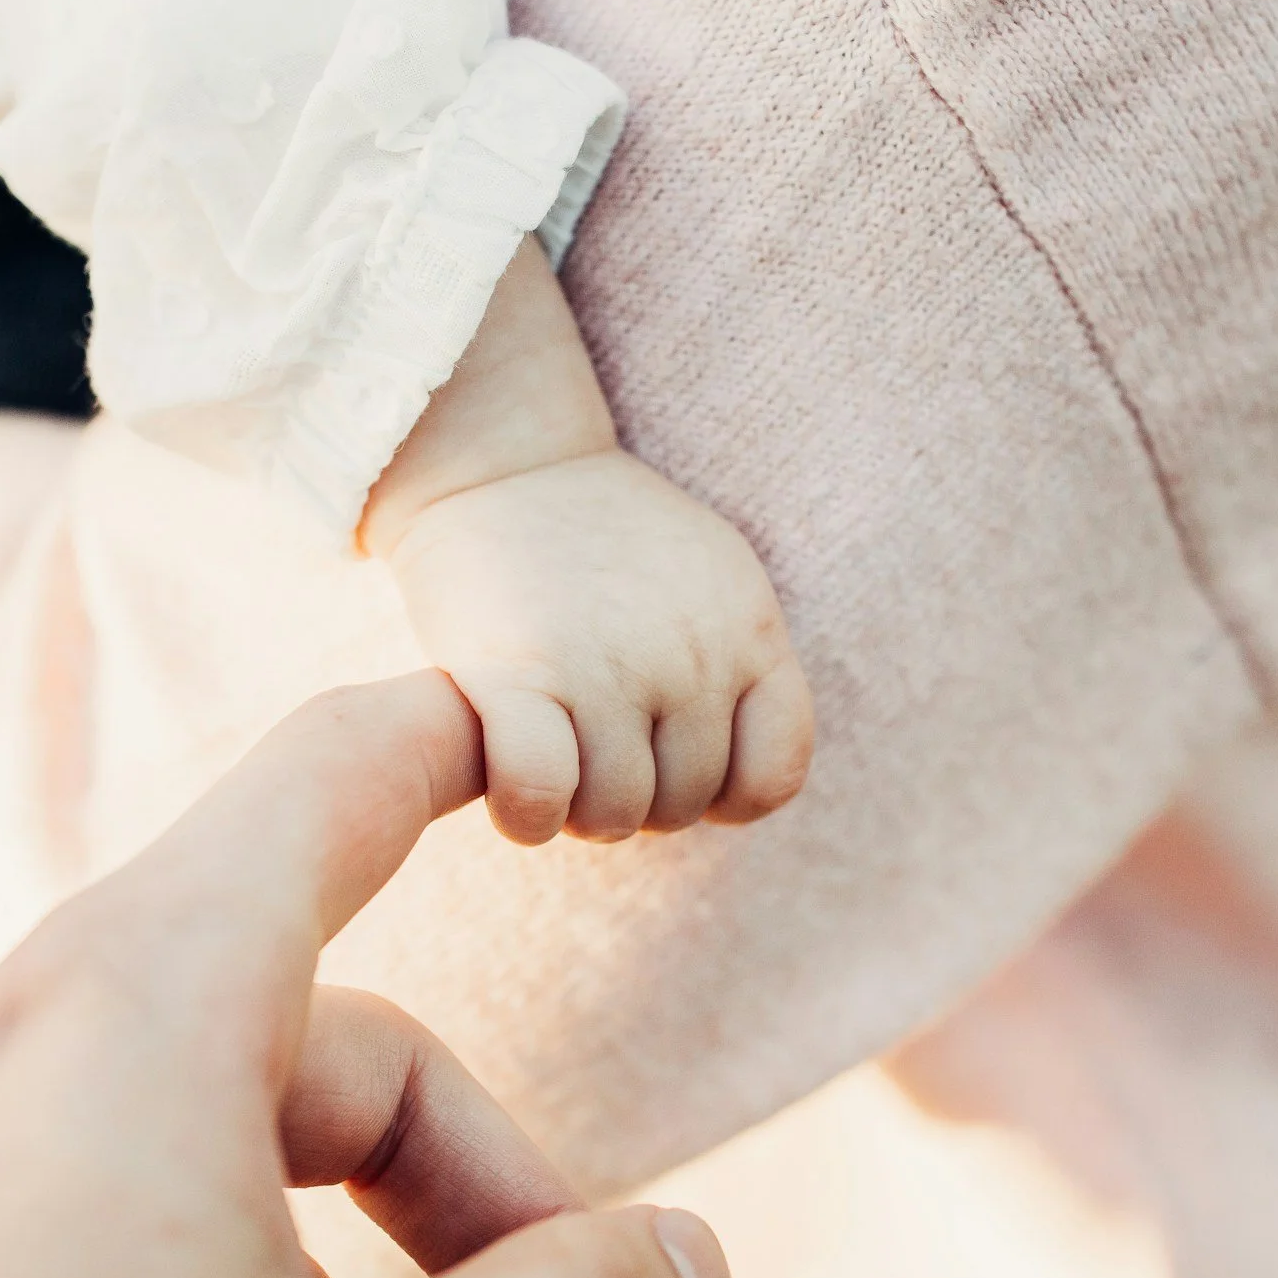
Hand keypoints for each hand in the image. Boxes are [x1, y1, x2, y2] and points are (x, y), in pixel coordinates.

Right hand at [363, 241, 812, 845]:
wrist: (505, 461)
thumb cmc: (604, 534)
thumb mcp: (710, 579)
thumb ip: (742, 665)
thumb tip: (738, 789)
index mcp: (748, 629)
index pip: (772, 776)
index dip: (724, 798)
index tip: (673, 766)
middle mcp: (691, 654)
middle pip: (683, 803)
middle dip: (635, 801)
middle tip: (591, 759)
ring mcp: (606, 666)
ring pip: (615, 814)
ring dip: (577, 814)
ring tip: (555, 767)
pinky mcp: (516, 673)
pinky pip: (539, 795)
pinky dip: (527, 817)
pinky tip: (514, 796)